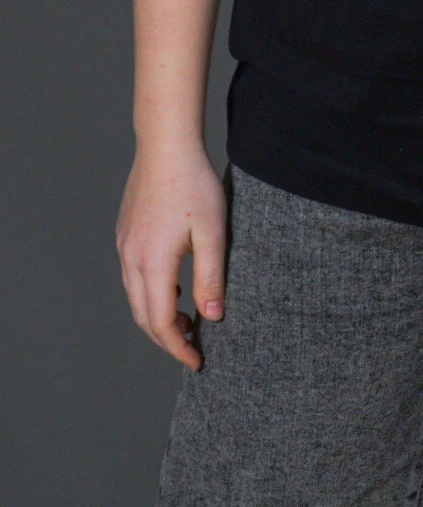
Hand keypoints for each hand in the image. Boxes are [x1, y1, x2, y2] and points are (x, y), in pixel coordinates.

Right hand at [116, 146, 227, 370]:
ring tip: (187, 319)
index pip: (161, 322)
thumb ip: (211, 275)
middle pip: (143, 316)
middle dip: (167, 338)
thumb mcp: (213, 231)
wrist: (166, 145)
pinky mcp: (124, 233)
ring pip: (135, 297)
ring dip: (157, 316)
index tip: (197, 361)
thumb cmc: (193, 183)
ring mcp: (124, 245)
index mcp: (153, 262)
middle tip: (193, 345)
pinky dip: (150, 293)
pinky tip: (173, 285)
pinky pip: (132, 276)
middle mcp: (131, 258)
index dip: (178, 347)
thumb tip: (213, 315)